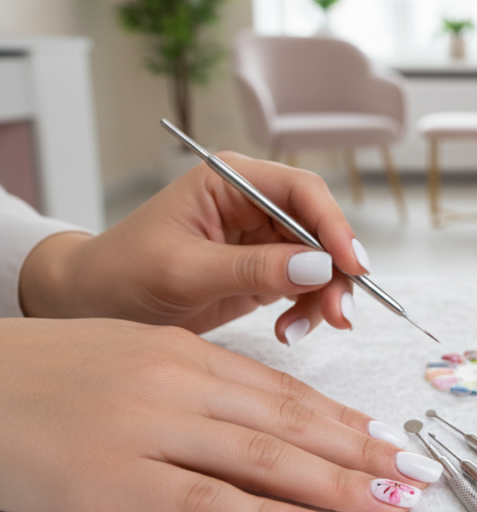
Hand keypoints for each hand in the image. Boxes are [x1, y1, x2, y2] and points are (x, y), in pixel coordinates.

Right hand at [0, 318, 439, 511]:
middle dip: (364, 451)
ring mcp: (151, 430)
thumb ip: (198, 387)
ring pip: (266, 458)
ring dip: (338, 483)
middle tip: (419, 474)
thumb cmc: (48, 375)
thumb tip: (260, 419)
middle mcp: (182, 384)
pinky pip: (207, 502)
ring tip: (392, 502)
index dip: (346, 421)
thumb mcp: (134, 361)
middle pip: (292, 423)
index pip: (286, 393)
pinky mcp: (115, 480)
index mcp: (188, 356)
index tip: (393, 439)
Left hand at [19, 154, 366, 343]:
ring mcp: (260, 241)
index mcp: (231, 182)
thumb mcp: (184, 270)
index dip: (333, 224)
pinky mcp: (263, 273)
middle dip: (335, 272)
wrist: (89, 306)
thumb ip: (253, 268)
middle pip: (319, 229)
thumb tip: (318, 266)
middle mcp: (253, 205)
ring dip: (323, 297)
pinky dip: (307, 311)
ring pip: (320, 263)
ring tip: (301, 330)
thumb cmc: (121, 273)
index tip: (351, 264)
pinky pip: (305, 288)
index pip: (301, 191)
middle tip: (340, 313)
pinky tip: (288, 330)